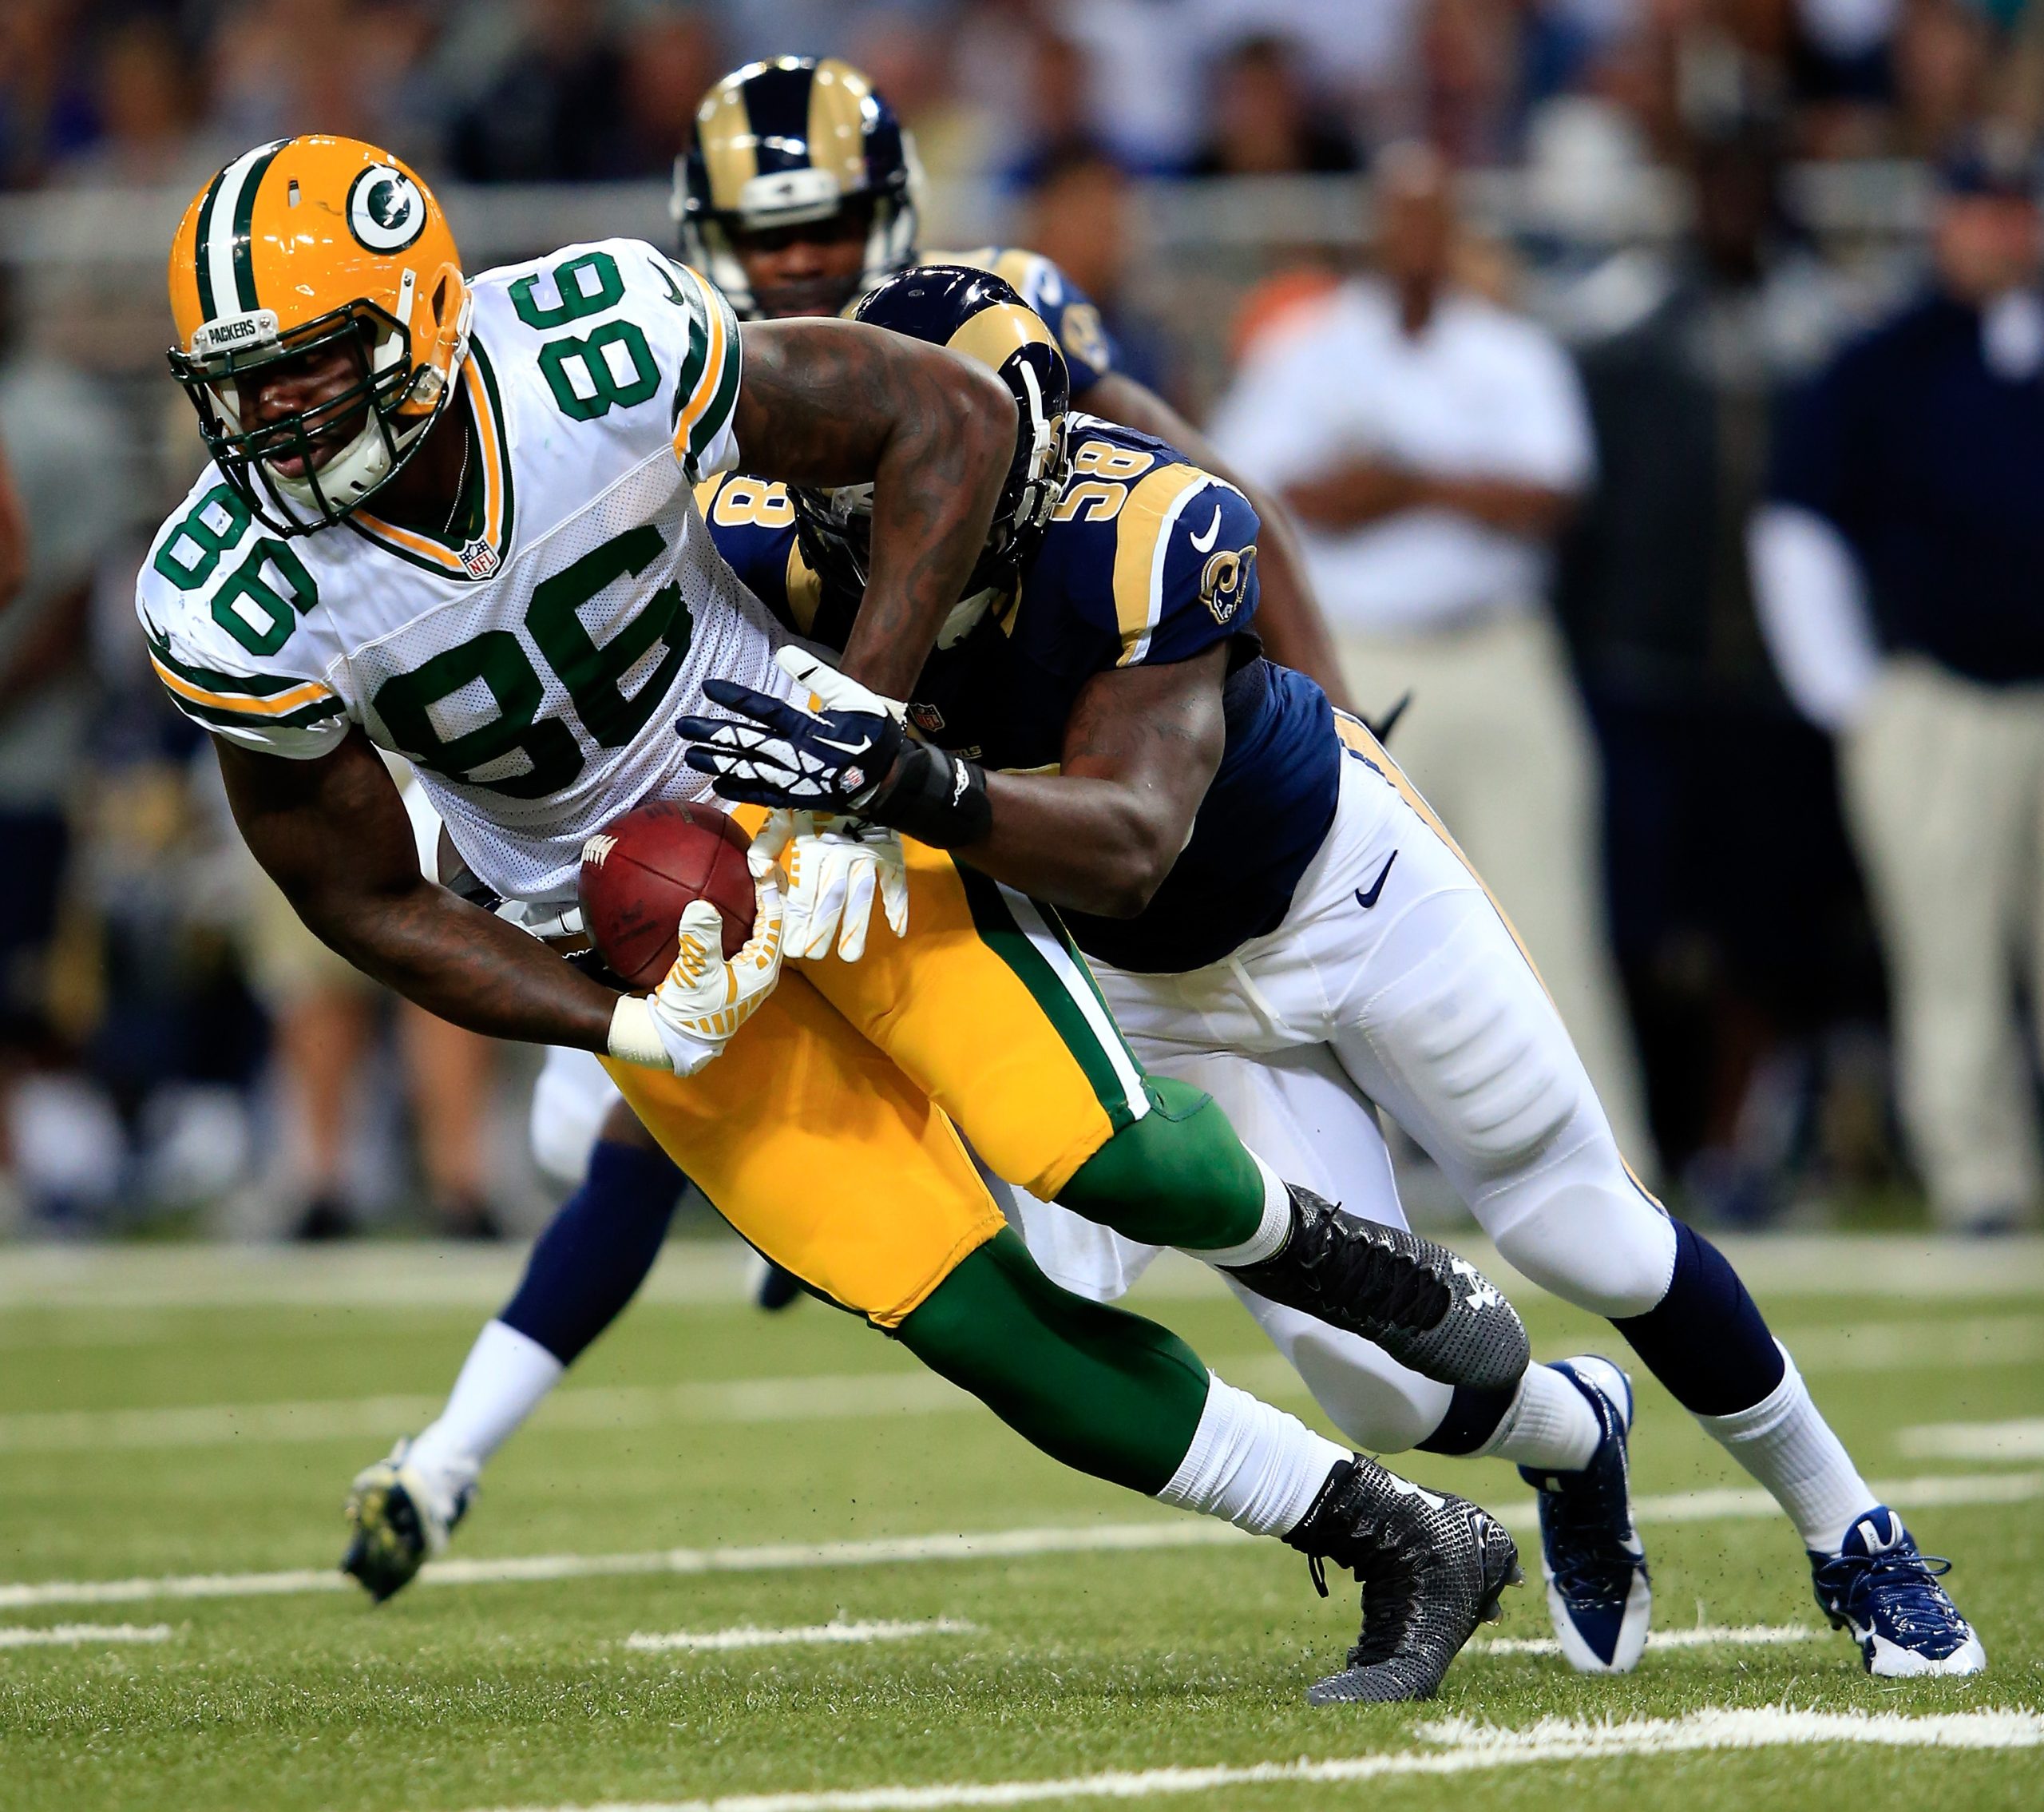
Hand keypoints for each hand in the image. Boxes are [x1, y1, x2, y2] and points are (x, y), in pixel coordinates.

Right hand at [606, 871, 785, 1074]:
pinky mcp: (734, 970)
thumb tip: (702, 907)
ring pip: (762, 927)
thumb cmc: (691, 1011)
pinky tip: (725, 899)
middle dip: (770, 892)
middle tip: (761, 862)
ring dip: (757, 903)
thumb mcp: (695, 975)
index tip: (761, 864)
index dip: (770, 891)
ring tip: (749, 874)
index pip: (775, 921)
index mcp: (763, 969)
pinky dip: (740, 915)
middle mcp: (763, 968)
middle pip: (774, 921)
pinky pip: (745, 934)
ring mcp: (750, 970)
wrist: (676, 1039)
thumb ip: (700, 940)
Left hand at [676, 648, 908, 814]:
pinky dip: (741, 790)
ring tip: (690, 755)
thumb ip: (817, 675)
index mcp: (807, 726)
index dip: (736, 698)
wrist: (888, 780)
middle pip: (746, 742)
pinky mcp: (797, 797)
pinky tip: (719, 784)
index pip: (764, 709)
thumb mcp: (850, 697)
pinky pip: (763, 794)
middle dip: (713, 734)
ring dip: (718, 762)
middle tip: (682, 727)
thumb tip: (782, 652)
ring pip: (748, 769)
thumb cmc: (870, 735)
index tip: (709, 687)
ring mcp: (794, 778)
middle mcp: (795, 753)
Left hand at [752, 809, 907, 961]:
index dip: (797, 922)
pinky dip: (899, 904)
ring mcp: (868, 853)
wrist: (857, 768)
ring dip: (857, 927)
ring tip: (850, 955)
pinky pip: (896, 881)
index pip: (803, 894)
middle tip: (813, 956)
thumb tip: (759, 871)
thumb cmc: (813, 794)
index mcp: (812, 846)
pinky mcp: (891, 850)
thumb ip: (769, 840)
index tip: (791, 948)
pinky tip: (897, 929)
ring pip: (862, 896)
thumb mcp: (784, 809)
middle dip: (822, 931)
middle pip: (831, 900)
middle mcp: (841, 853)